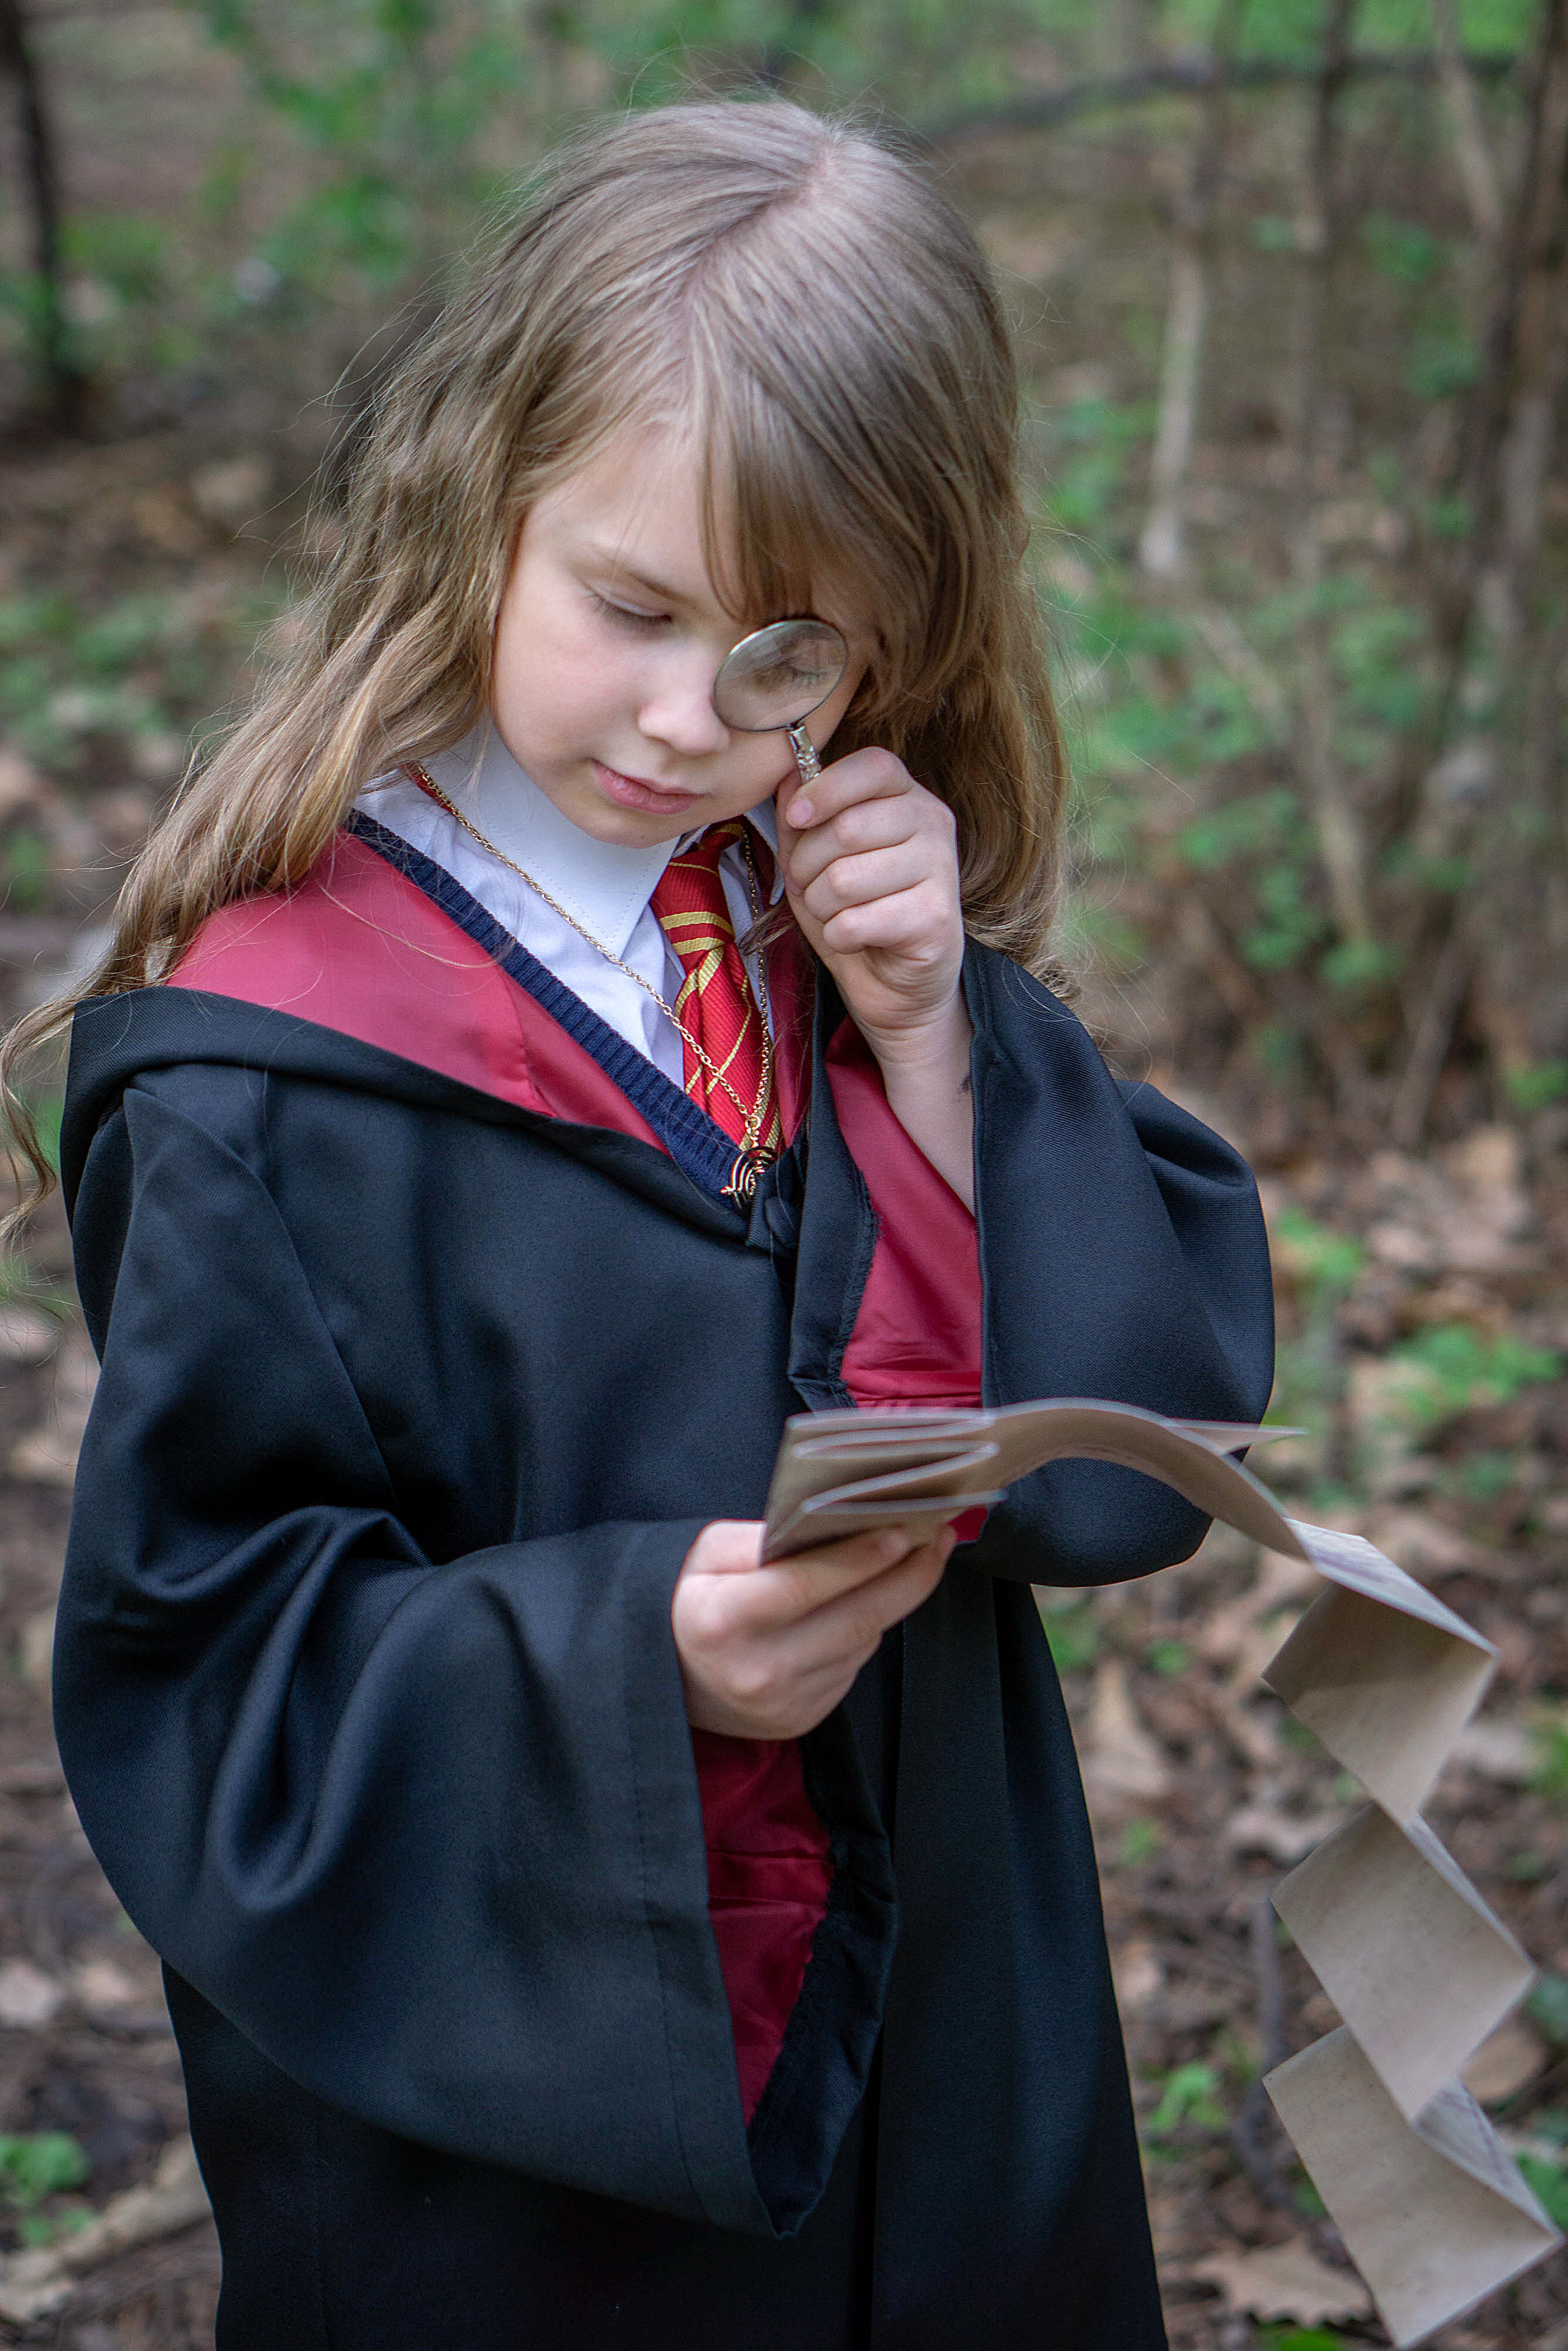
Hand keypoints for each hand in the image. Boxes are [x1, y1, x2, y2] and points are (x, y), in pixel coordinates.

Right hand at [671, 1519, 956, 1739]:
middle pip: (856, 1619)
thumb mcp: (706, 1552)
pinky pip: (852, 1668)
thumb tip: (837, 1522)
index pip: (807, 1585)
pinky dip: (863, 1633)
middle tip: (938, 1537)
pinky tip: (861, 1605)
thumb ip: (767, 1537)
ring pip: (863, 1643)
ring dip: (891, 1600)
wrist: (658, 1674)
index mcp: (724, 1620)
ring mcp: (782, 1704)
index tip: (905, 1529)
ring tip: (911, 1559)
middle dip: (909, 1575)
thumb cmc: (685, 1598)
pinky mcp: (799, 1722)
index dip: (861, 1557)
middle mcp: (757, 1671)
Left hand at [777, 750, 964, 1059]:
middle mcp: (933, 825)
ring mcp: (941, 870)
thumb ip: (804, 818)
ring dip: (821, 906)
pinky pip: (856, 921)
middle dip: (806, 866)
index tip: (796, 818)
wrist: (895, 984)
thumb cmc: (856, 910)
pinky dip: (839, 936)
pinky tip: (856, 938)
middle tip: (811, 887)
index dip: (825, 788)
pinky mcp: (936, 918)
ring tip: (837, 914)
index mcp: (908, 797)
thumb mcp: (817, 859)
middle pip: (846, 828)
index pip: (873, 766)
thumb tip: (790, 778)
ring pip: (844, 879)